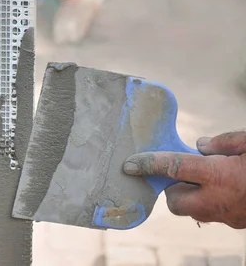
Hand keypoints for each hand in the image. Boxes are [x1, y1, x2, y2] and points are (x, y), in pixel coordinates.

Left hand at [123, 131, 245, 228]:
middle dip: (170, 188)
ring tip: (204, 178)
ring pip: (192, 211)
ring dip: (190, 195)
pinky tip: (221, 188)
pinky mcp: (236, 223)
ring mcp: (227, 216)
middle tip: (183, 172)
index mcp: (218, 176)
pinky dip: (207, 201)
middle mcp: (217, 201)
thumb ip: (224, 141)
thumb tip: (200, 145)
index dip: (149, 164)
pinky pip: (210, 214)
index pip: (173, 168)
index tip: (130, 165)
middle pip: (175, 201)